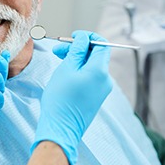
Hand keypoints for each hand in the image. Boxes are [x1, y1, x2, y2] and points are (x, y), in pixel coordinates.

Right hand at [31, 31, 111, 164]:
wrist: (61, 128)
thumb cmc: (60, 99)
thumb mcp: (66, 69)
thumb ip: (77, 51)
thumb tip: (83, 39)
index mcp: (99, 71)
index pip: (101, 44)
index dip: (88, 37)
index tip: (73, 36)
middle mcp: (105, 79)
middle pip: (95, 55)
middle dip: (78, 48)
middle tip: (58, 49)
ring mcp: (102, 89)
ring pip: (91, 66)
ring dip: (77, 59)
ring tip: (58, 59)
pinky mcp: (96, 97)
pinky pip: (90, 77)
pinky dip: (79, 70)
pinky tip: (65, 72)